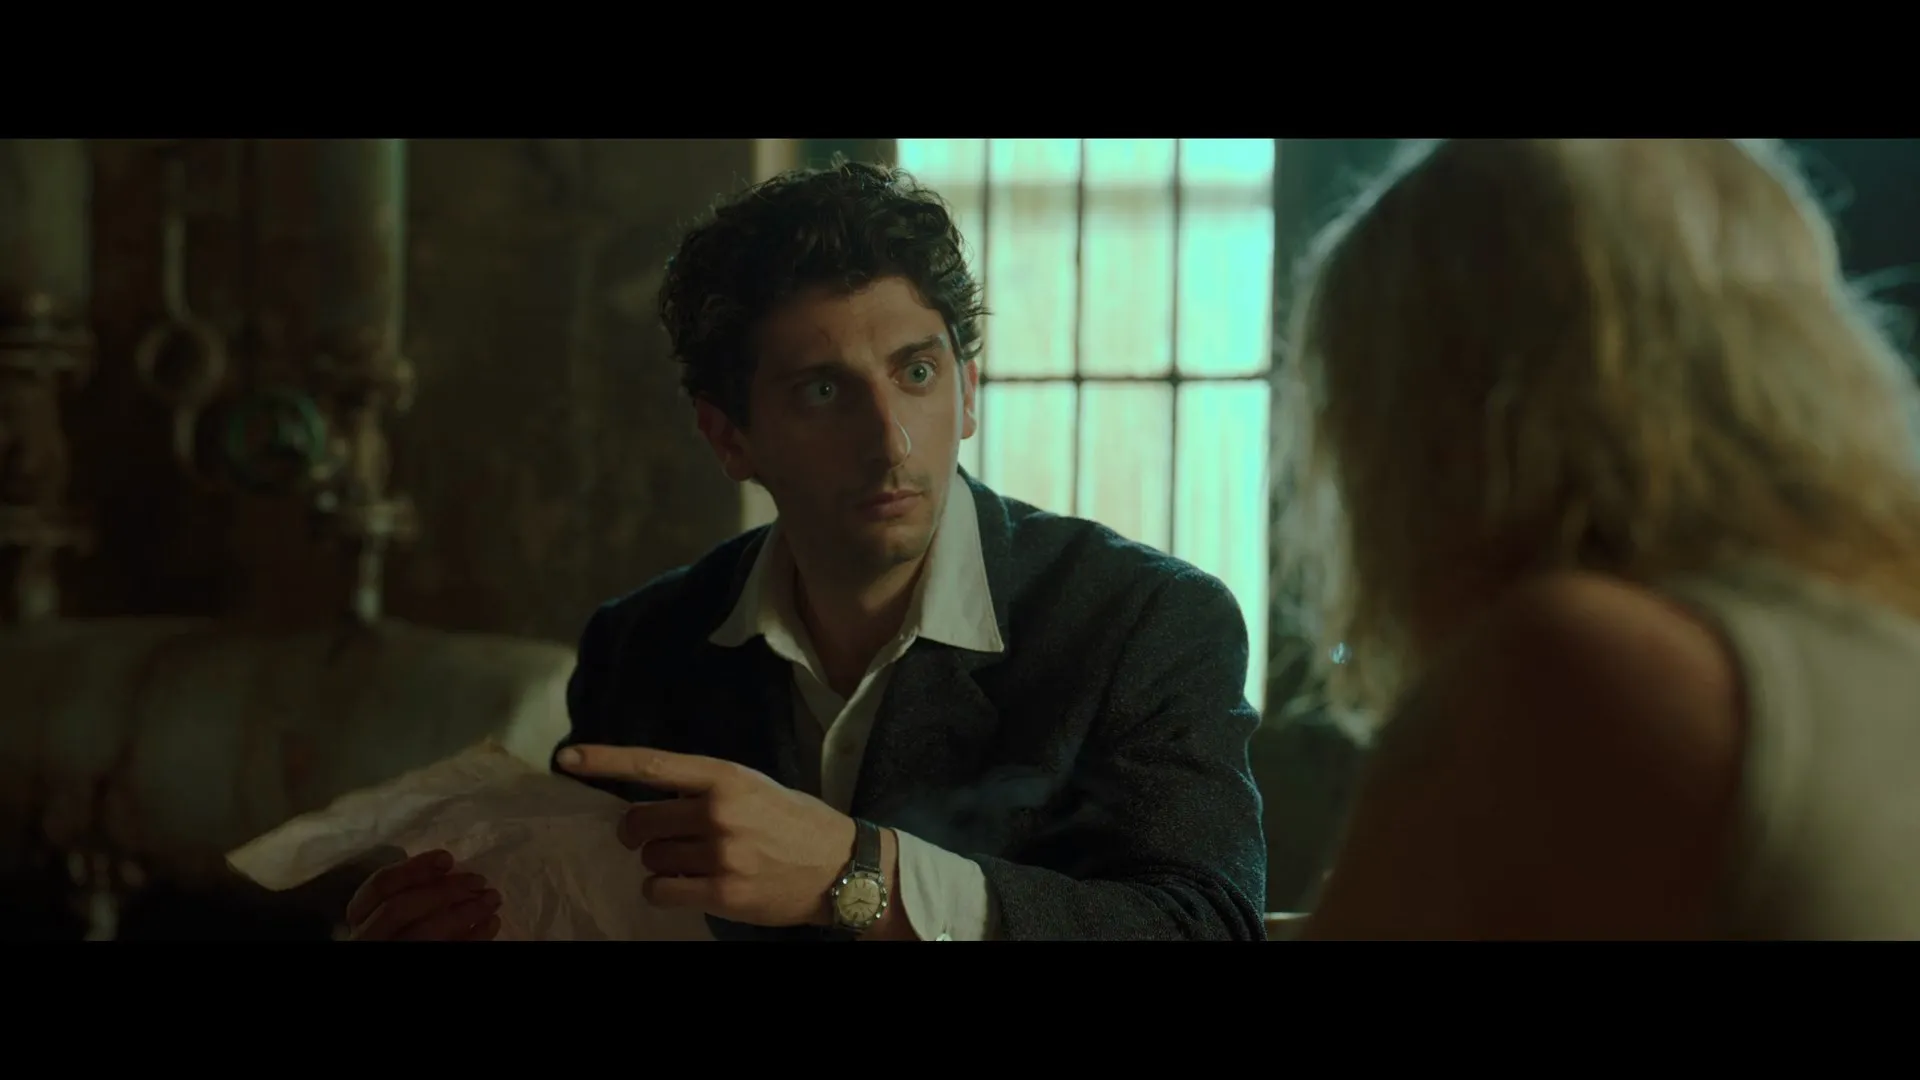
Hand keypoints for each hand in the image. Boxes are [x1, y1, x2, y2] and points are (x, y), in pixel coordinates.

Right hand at [344, 849, 501, 940]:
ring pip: (425, 933)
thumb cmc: (401, 925)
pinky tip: (492, 923)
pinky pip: (450, 949)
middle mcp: (368, 935)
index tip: (448, 858)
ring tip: (493, 898)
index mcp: (361, 913)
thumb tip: (448, 868)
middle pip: (399, 908)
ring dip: (466, 912)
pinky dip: (475, 936)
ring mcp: (394, 951)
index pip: (381, 884)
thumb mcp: (396, 904)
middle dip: (443, 891)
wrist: (405, 945)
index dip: (415, 868)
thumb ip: (411, 888)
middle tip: (479, 880)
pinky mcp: (420, 963)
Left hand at [557, 744, 855, 927]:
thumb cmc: (794, 822)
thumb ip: (704, 788)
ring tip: (694, 861)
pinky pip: (660, 891)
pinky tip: (689, 885)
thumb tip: (647, 798)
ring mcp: (719, 854)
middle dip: (638, 832)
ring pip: (650, 859)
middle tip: (658, 837)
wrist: (842, 867)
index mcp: (725, 777)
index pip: (652, 765)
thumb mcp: (753, 787)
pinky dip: (663, 890)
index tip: (566, 758)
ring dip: (660, 862)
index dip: (604, 761)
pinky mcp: (721, 893)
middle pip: (638, 822)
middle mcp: (718, 812)